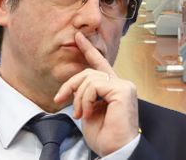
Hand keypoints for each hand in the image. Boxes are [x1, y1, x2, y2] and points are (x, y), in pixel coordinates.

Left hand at [54, 32, 137, 156]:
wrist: (116, 151)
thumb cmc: (105, 137)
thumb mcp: (88, 111)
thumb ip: (85, 94)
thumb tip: (75, 87)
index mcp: (113, 89)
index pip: (100, 64)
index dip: (89, 50)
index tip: (79, 37)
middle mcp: (121, 84)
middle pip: (88, 72)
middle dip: (71, 85)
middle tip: (61, 100)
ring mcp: (124, 86)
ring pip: (89, 78)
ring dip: (78, 97)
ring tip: (81, 114)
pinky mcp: (123, 90)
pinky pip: (94, 85)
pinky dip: (86, 99)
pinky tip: (88, 112)